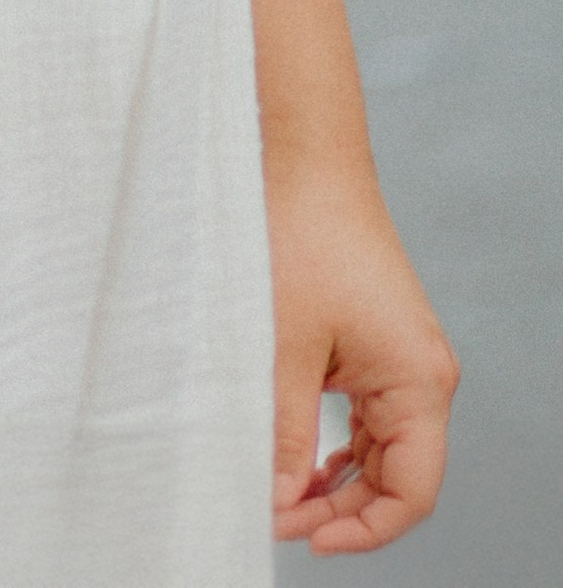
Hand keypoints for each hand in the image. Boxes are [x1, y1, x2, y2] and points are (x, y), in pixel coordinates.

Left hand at [268, 152, 457, 552]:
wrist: (304, 159)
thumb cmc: (300, 236)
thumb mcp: (284, 344)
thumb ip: (286, 430)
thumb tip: (278, 499)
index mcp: (419, 381)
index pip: (411, 492)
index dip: (363, 529)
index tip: (303, 539)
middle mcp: (423, 375)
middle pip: (397, 477)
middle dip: (339, 507)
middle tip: (274, 518)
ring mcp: (402, 358)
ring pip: (380, 449)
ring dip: (334, 478)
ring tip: (277, 493)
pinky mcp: (377, 342)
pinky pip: (366, 416)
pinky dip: (334, 443)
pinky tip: (295, 454)